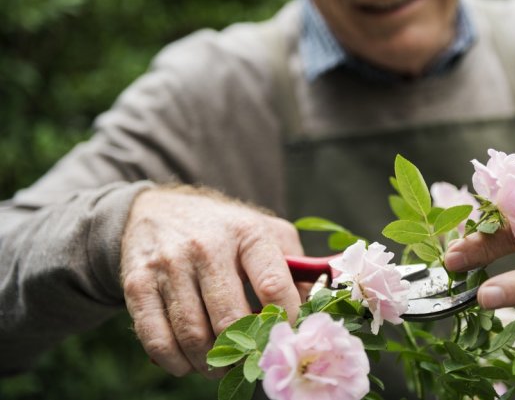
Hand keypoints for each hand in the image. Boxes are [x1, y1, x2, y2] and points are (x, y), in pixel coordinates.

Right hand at [120, 185, 303, 377]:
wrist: (157, 209)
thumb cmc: (224, 229)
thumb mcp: (266, 232)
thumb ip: (295, 267)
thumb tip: (316, 309)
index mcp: (247, 233)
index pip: (275, 286)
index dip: (285, 321)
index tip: (286, 335)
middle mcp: (207, 247)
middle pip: (230, 319)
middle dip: (245, 351)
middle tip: (250, 361)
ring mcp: (169, 265)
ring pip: (193, 335)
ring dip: (210, 363)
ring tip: (220, 366)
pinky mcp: (137, 284)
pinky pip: (156, 338)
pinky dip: (175, 362)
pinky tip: (187, 363)